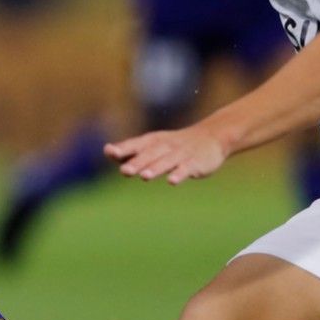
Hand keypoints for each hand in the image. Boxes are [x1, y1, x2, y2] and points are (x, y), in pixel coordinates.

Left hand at [104, 121, 230, 184]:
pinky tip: (172, 181)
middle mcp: (166, 146)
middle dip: (137, 162)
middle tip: (125, 170)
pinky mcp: (195, 163)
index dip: (123, 149)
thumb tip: (108, 152)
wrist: (212, 137)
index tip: (110, 152)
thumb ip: (132, 150)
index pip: (136, 144)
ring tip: (144, 176)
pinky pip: (187, 168)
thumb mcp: (154, 144)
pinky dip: (180, 174)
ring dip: (156, 168)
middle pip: (150, 154)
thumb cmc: (175, 145)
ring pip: (167, 161)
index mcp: (154, 141)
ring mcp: (181, 154)